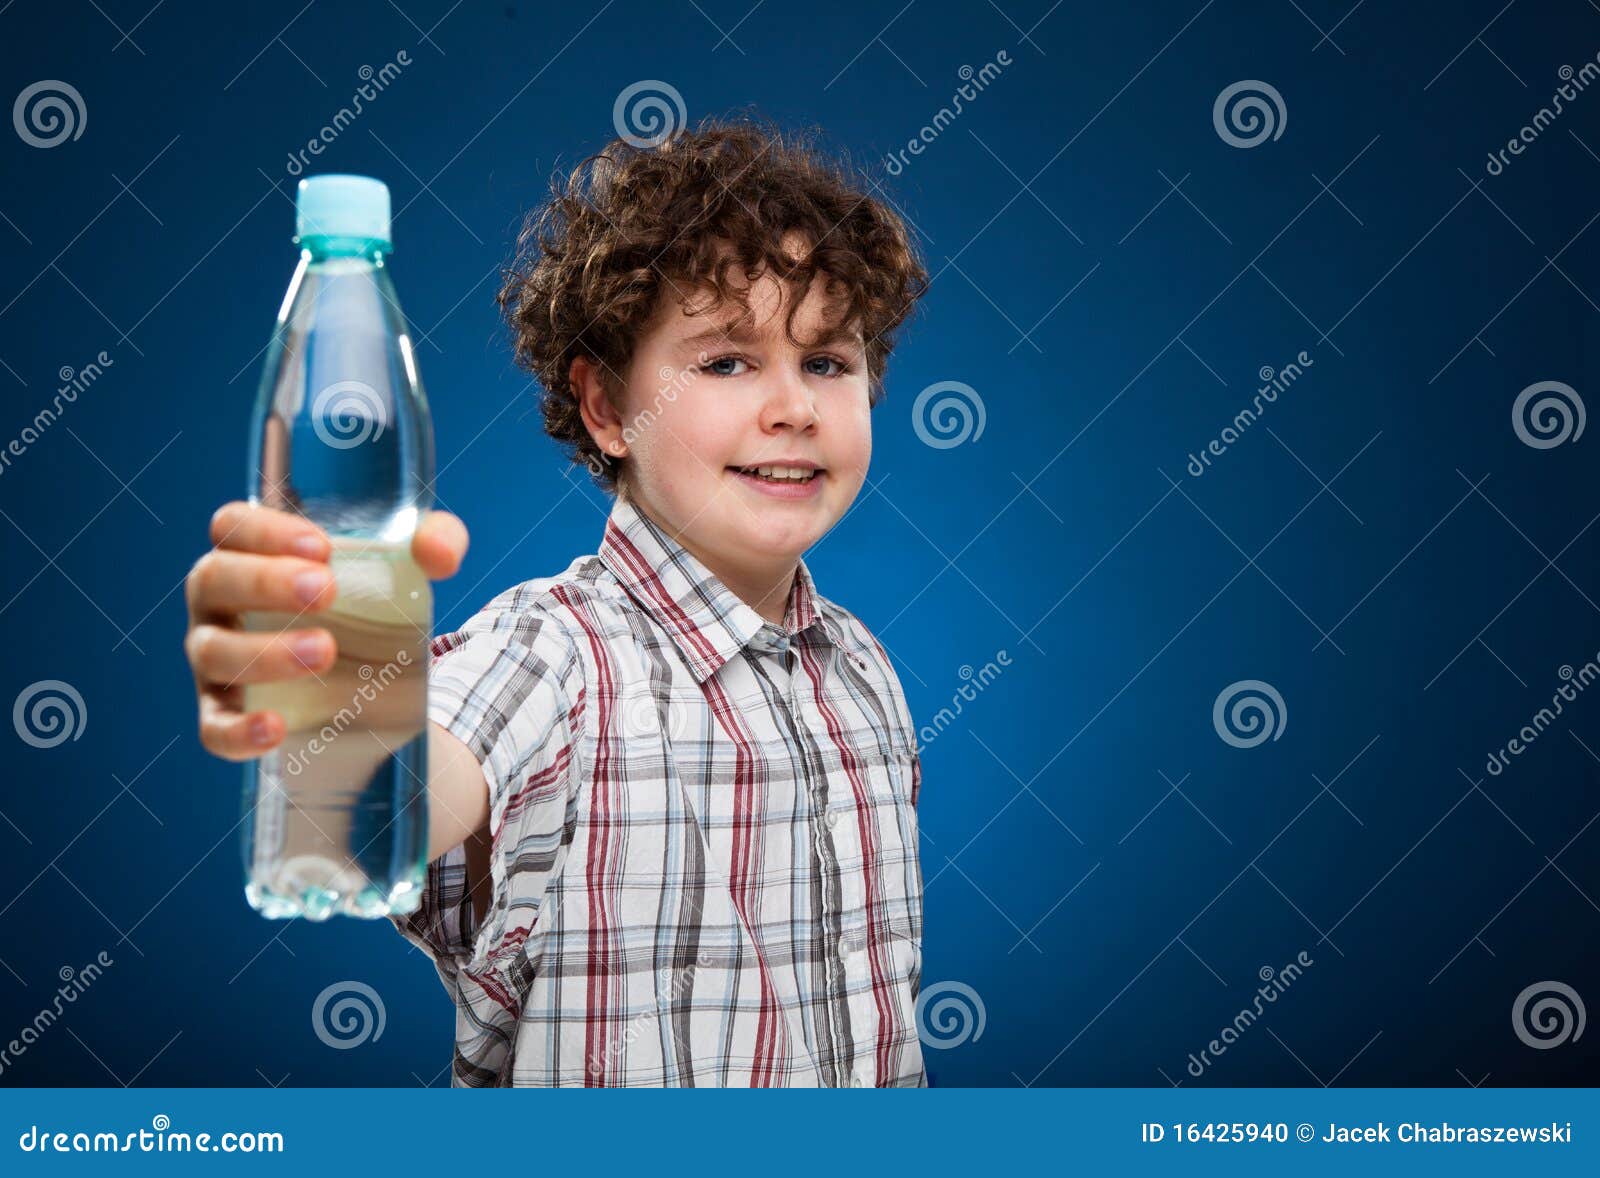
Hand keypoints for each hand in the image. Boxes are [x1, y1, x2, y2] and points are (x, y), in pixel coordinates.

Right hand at [184, 502, 468, 760]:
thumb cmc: (368, 603)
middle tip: (326, 591)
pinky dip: (238, 730)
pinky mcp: (222, 715)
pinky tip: (275, 728)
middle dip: (265, 581)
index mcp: (250, 553)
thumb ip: (434, 542)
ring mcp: (214, 659)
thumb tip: (440, 555)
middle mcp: (219, 603)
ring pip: (213, 651)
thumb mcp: (407, 565)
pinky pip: (213, 728)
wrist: (368, 681)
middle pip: (213, 579)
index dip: (265, 530)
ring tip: (325, 651)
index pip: (232, 525)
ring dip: (265, 651)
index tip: (323, 547)